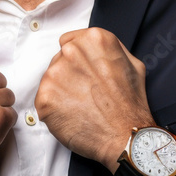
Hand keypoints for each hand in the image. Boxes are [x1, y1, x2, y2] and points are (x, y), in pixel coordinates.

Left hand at [35, 27, 154, 171]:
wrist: (125, 135)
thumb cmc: (130, 104)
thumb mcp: (132, 63)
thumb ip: (109, 49)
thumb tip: (93, 49)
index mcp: (92, 40)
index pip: (68, 42)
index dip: (77, 61)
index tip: (84, 73)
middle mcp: (71, 52)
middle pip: (58, 60)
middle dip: (69, 75)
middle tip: (86, 94)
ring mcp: (55, 74)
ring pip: (50, 80)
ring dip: (61, 92)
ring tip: (81, 106)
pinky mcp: (45, 97)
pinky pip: (43, 100)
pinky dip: (54, 109)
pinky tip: (72, 115)